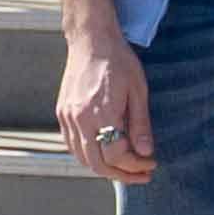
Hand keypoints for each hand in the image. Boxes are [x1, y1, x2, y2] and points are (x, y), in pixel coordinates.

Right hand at [56, 25, 152, 183]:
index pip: (117, 155)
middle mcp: (80, 118)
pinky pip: (72, 145)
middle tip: (141, 174)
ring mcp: (68, 116)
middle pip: (98, 164)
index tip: (151, 163)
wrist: (91, 39)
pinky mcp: (62, 113)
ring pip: (82, 158)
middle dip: (122, 175)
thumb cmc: (118, 61)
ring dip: (104, 168)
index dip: (136, 165)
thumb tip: (145, 152)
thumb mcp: (138, 90)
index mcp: (102, 112)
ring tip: (125, 167)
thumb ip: (140, 124)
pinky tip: (104, 152)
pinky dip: (88, 155)